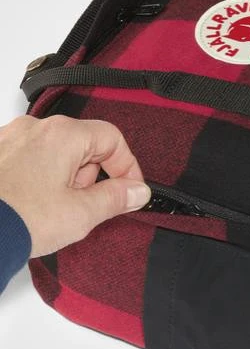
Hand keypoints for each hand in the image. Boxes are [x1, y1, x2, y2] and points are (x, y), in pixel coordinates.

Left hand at [0, 115, 150, 256]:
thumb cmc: (19, 220)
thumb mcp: (81, 213)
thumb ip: (116, 198)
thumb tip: (137, 191)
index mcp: (63, 135)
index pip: (112, 139)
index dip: (127, 166)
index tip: (129, 190)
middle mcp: (35, 128)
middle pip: (85, 145)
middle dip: (92, 176)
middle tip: (85, 206)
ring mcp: (10, 138)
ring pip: (57, 152)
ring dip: (66, 178)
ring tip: (54, 209)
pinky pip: (31, 158)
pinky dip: (41, 178)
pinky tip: (34, 204)